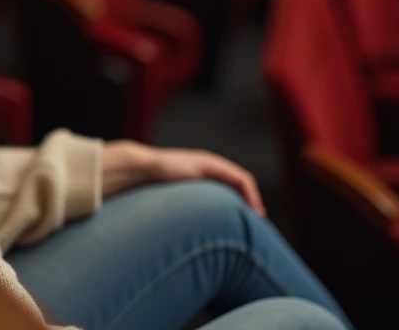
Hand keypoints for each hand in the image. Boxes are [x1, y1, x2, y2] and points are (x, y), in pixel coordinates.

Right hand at [100, 140, 265, 215]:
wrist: (141, 169)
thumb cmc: (149, 189)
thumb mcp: (173, 203)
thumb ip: (183, 211)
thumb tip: (184, 234)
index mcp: (198, 175)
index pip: (228, 187)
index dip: (240, 202)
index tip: (247, 221)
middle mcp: (207, 166)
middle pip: (237, 183)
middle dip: (249, 202)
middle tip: (258, 222)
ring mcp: (209, 163)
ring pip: (241, 180)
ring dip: (252, 199)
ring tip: (258, 216)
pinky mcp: (211, 164)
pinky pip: (239, 177)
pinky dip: (249, 192)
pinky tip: (251, 207)